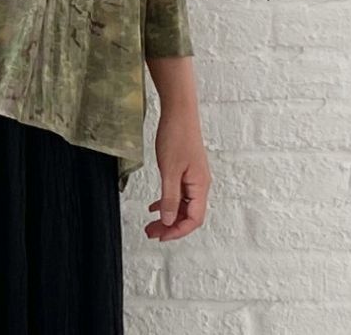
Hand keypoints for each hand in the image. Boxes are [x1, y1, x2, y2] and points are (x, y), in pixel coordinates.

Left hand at [145, 103, 210, 240]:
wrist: (179, 113)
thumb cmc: (176, 137)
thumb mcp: (169, 170)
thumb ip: (169, 197)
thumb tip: (169, 220)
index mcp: (200, 186)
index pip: (194, 219)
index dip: (178, 231)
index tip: (161, 236)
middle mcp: (200, 185)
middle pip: (188, 215)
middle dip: (170, 226)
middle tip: (151, 233)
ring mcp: (194, 178)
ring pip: (183, 205)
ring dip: (168, 216)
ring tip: (151, 224)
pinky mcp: (186, 171)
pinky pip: (179, 194)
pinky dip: (167, 202)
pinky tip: (155, 206)